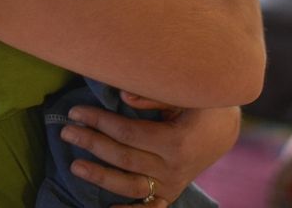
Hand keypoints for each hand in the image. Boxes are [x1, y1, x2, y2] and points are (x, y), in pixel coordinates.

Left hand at [60, 101, 240, 203]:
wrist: (225, 129)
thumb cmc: (201, 105)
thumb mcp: (182, 94)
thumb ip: (152, 96)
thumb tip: (121, 97)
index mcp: (176, 141)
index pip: (127, 133)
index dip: (99, 122)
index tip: (76, 111)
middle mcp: (174, 168)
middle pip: (124, 158)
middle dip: (92, 143)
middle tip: (66, 131)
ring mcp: (172, 184)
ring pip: (130, 186)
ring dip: (100, 177)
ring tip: (75, 165)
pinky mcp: (171, 192)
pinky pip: (149, 207)